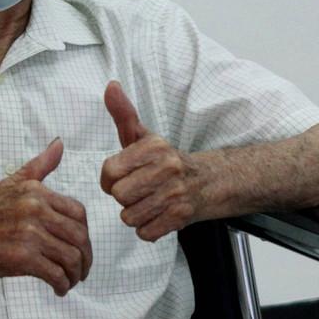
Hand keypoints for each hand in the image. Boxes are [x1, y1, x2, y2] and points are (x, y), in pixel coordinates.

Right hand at [0, 138, 92, 295]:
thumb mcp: (9, 184)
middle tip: (81, 270)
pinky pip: (55, 274)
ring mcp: (28, 234)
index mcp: (35, 191)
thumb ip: (38, 166)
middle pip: (79, 237)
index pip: (79, 213)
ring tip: (69, 281)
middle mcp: (34, 209)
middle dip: (85, 258)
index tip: (80, 247)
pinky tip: (58, 289)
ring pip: (71, 257)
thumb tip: (59, 143)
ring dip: (75, 274)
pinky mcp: (21, 258)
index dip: (85, 234)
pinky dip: (62, 284)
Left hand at [100, 81, 204, 240]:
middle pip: (119, 195)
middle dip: (124, 196)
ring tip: (148, 202)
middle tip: (137, 190)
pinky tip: (157, 214)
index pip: (109, 171)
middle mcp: (167, 168)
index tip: (121, 176)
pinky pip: (145, 233)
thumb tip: (110, 86)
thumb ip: (123, 113)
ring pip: (129, 216)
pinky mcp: (181, 218)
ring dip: (135, 213)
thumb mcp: (143, 136)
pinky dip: (147, 228)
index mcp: (154, 147)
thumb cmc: (164, 160)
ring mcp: (176, 194)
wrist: (208, 182)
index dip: (110, 178)